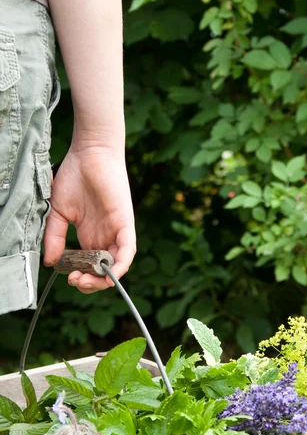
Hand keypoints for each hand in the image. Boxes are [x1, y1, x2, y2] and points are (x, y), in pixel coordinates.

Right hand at [43, 146, 135, 293]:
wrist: (89, 152)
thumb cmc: (75, 177)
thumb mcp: (59, 212)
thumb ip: (55, 237)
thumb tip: (50, 262)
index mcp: (90, 236)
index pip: (89, 266)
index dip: (81, 276)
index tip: (67, 278)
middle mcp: (105, 237)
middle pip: (104, 270)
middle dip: (90, 282)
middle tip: (75, 282)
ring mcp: (116, 231)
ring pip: (116, 265)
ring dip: (103, 278)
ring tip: (86, 281)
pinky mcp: (125, 223)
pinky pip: (128, 250)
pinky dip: (121, 265)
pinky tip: (110, 275)